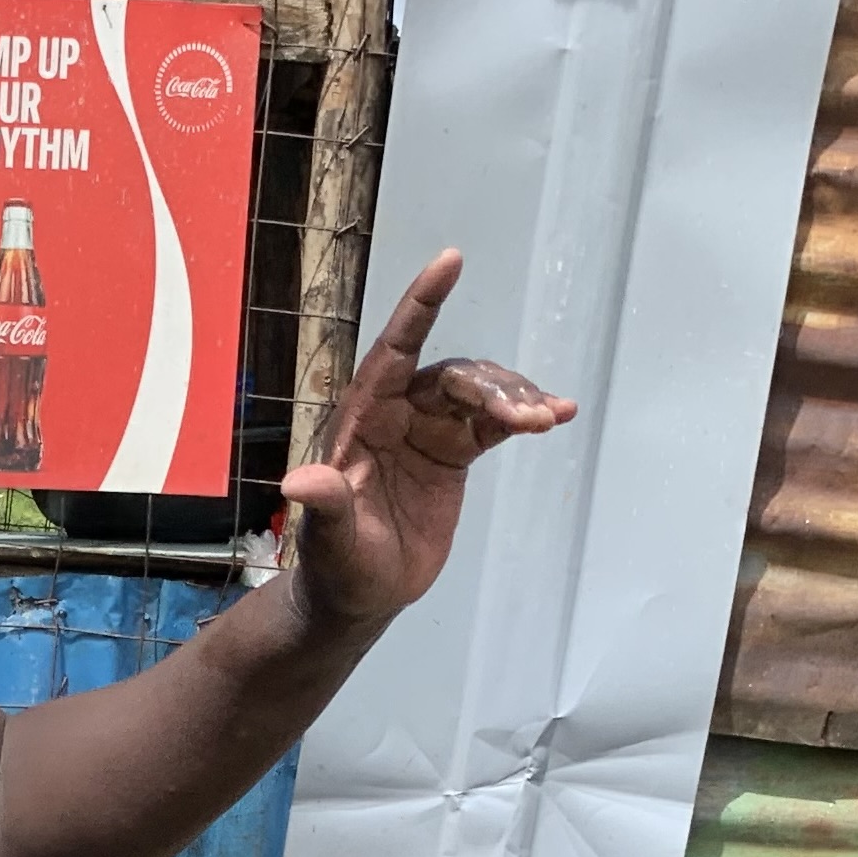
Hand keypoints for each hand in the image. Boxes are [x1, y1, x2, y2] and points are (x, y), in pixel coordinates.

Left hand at [281, 251, 574, 628]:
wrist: (360, 596)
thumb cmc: (336, 567)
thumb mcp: (329, 541)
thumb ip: (324, 506)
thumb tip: (300, 481)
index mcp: (361, 422)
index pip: (392, 351)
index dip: (420, 306)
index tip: (450, 260)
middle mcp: (396, 415)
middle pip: (451, 377)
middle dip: (490, 388)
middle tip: (524, 416)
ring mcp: (427, 431)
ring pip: (478, 394)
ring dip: (515, 400)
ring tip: (545, 419)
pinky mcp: (454, 453)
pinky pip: (494, 422)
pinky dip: (525, 416)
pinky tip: (556, 415)